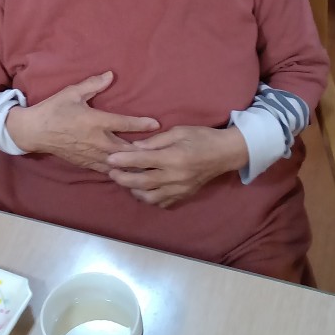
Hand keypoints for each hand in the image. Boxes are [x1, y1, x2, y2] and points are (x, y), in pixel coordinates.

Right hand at [5, 71, 159, 172]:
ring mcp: (91, 154)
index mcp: (95, 121)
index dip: (141, 124)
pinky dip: (120, 171)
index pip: (123, 123)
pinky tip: (130, 173)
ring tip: (150, 164)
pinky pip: (107, 169)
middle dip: (143, 150)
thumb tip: (110, 75)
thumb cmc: (54, 109)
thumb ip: (93, 85)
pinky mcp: (86, 163)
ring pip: (118, 162)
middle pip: (126, 148)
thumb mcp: (72, 93)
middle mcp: (96, 140)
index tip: (156, 124)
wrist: (34, 131)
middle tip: (160, 150)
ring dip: (133, 163)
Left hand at [106, 125, 247, 207]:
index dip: (124, 160)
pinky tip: (143, 190)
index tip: (109, 159)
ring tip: (126, 181)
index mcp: (174, 157)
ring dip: (134, 190)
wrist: (225, 153)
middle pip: (143, 182)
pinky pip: (162, 202)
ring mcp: (180, 189)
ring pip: (150, 197)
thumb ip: (155, 141)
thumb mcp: (178, 131)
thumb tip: (135, 147)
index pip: (143, 161)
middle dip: (123, 178)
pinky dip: (149, 198)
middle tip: (111, 172)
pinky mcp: (183, 196)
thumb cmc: (201, 137)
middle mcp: (175, 177)